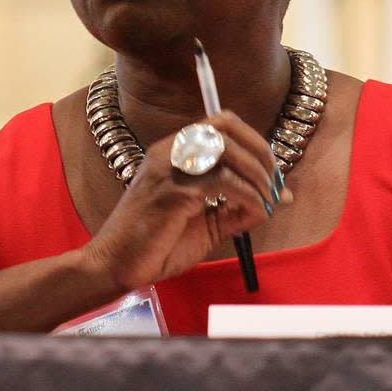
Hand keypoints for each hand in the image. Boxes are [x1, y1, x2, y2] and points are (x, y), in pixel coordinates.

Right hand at [83, 110, 283, 292]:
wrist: (115, 266)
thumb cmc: (155, 245)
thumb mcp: (205, 223)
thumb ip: (235, 209)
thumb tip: (276, 200)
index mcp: (173, 152)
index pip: (219, 124)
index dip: (252, 142)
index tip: (271, 173)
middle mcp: (169, 152)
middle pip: (225, 127)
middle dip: (260, 152)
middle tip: (274, 184)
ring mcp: (169, 169)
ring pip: (226, 151)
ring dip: (257, 174)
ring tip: (266, 200)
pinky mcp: (173, 193)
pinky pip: (223, 182)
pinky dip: (247, 195)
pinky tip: (254, 211)